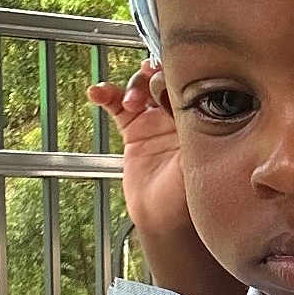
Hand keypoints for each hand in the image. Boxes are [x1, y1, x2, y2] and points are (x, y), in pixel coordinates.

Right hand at [88, 59, 189, 244]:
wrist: (164, 219)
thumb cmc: (187, 195)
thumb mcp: (193, 157)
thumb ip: (188, 125)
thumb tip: (180, 94)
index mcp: (197, 116)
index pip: (186, 83)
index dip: (174, 75)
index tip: (164, 79)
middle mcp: (176, 113)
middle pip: (162, 78)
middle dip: (153, 76)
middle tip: (150, 84)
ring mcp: (154, 120)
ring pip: (140, 87)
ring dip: (132, 87)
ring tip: (130, 104)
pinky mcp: (133, 129)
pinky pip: (116, 105)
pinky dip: (106, 94)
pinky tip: (96, 92)